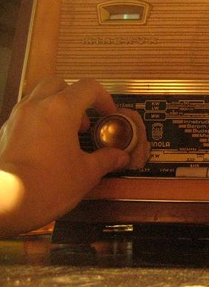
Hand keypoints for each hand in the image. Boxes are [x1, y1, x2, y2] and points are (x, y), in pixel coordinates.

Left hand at [0, 77, 130, 236]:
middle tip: (85, 121)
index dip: (103, 98)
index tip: (108, 113)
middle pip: (59, 84)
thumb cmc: (44, 185)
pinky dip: (39, 122)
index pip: (88, 87)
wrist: (4, 202)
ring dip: (56, 108)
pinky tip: (47, 146)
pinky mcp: (5, 133)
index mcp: (61, 109)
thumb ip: (106, 160)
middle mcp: (36, 107)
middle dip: (75, 97)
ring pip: (38, 97)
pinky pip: (25, 116)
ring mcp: (17, 118)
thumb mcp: (86, 173)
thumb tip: (119, 157)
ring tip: (67, 134)